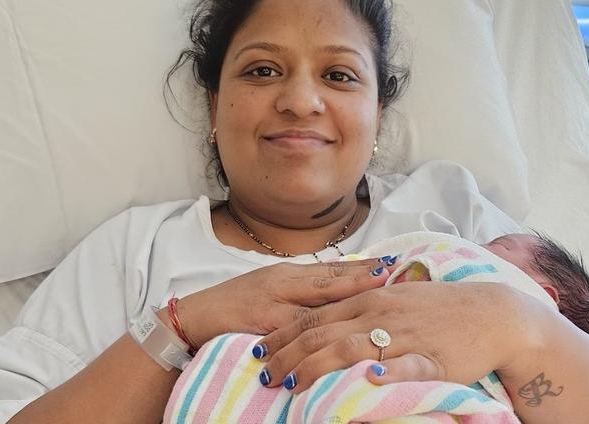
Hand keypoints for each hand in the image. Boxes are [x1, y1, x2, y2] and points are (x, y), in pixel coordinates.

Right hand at [174, 258, 397, 348]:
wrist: (194, 316)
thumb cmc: (233, 306)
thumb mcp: (269, 293)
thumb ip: (298, 294)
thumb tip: (334, 295)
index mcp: (287, 274)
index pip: (330, 269)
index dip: (360, 267)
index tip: (389, 262)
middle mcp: (284, 281)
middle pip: (330, 276)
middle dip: (364, 274)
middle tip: (394, 269)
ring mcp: (273, 298)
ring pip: (318, 295)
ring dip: (350, 291)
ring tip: (377, 288)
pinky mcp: (262, 319)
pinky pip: (297, 324)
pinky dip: (321, 323)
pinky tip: (340, 325)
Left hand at [254, 281, 532, 392]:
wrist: (489, 312)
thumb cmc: (440, 306)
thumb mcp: (395, 299)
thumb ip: (362, 308)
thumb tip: (332, 322)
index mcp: (368, 300)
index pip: (316, 316)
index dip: (286, 334)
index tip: (263, 349)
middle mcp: (378, 313)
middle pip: (323, 333)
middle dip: (290, 354)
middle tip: (265, 373)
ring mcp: (402, 334)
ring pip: (350, 348)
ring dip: (317, 365)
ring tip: (292, 384)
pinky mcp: (429, 356)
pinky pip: (403, 364)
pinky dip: (383, 371)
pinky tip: (365, 381)